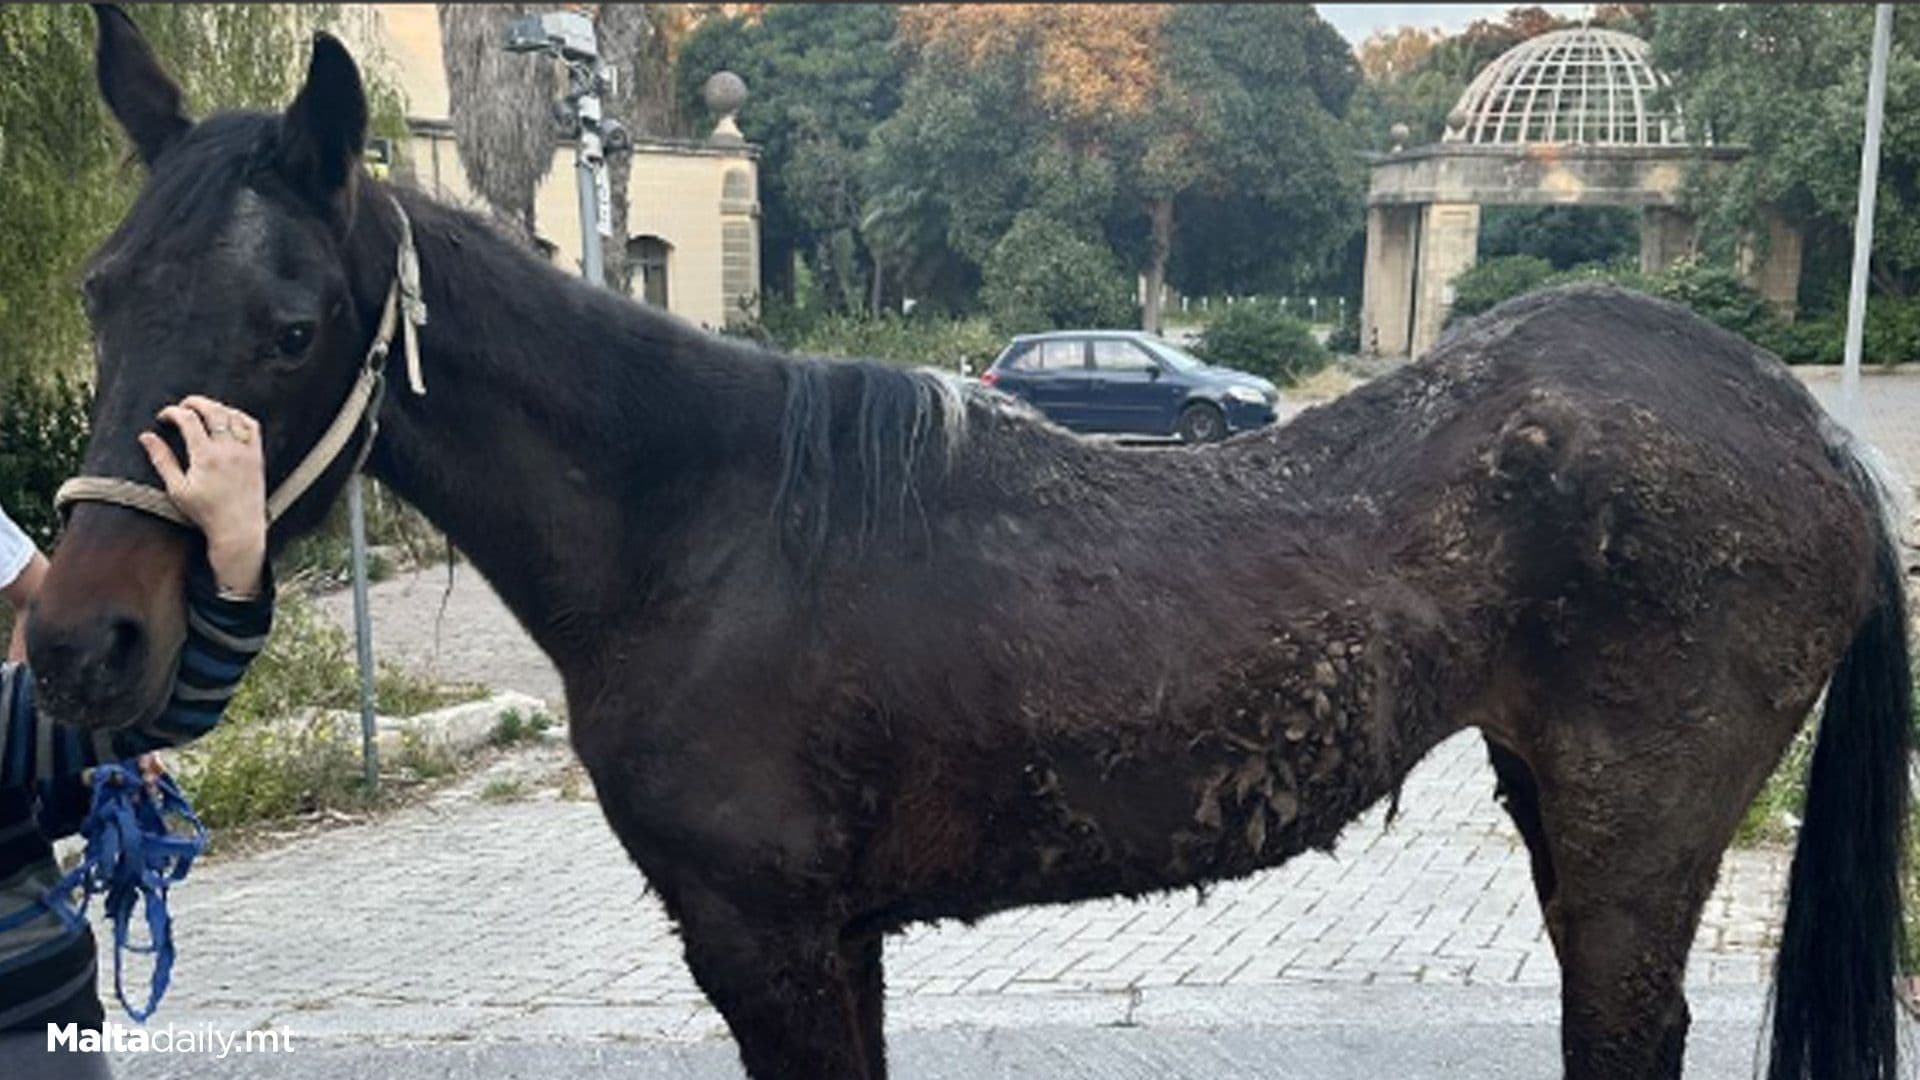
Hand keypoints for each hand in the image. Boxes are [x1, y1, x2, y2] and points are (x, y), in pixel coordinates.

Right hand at [138, 396, 267, 597]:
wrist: (238, 528)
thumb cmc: (206, 513)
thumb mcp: (177, 489)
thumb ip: (162, 460)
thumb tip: (146, 437)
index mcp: (206, 456)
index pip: (189, 419)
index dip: (173, 412)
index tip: (164, 416)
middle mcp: (228, 450)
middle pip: (213, 410)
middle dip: (194, 402)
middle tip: (182, 406)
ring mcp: (246, 451)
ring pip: (233, 415)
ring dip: (216, 407)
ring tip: (202, 411)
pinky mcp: (257, 457)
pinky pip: (252, 427)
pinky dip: (239, 417)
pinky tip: (228, 419)